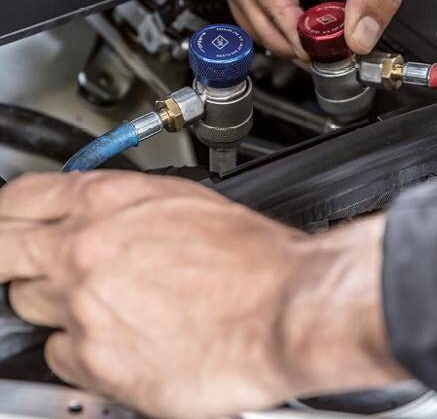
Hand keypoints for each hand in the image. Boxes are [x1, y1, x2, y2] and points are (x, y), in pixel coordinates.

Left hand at [0, 172, 402, 417]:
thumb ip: (127, 210)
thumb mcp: (185, 203)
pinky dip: (79, 347)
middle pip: (3, 254)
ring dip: (59, 303)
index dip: (5, 211)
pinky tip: (121, 335)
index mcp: (109, 202)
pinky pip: (59, 354)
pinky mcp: (96, 364)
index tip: (6, 219)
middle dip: (12, 260)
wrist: (284, 307)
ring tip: (107, 301)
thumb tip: (101, 218)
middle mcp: (85, 252)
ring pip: (31, 306)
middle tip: (30, 265)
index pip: (18, 198)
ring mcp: (84, 309)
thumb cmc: (251, 257)